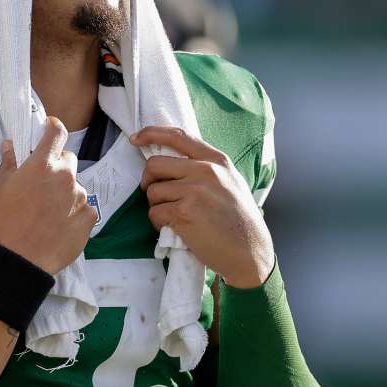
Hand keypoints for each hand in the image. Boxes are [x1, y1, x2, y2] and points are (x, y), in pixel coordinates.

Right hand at [0, 117, 94, 274]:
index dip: (54, 126)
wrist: (22, 259)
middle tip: (43, 182)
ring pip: (76, 186)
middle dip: (58, 165)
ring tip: (49, 211)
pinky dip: (76, 212)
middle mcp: (65, 176)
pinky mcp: (89, 217)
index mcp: (42, 164)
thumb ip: (8, 163)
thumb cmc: (6, 221)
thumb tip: (10, 144)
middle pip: (68, 159)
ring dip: (66, 192)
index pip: (57, 132)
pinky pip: (85, 208)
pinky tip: (61, 224)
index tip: (50, 128)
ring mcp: (80, 197)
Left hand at [131, 127, 273, 288]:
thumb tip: (175, 162)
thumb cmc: (240, 222)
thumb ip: (207, 169)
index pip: (178, 136)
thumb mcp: (231, 183)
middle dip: (148, 181)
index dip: (152, 134)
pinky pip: (155, 212)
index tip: (136, 138)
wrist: (250, 252)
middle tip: (157, 195)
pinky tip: (175, 229)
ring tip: (175, 217)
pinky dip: (159, 223)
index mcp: (217, 161)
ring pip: (153, 191)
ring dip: (157, 206)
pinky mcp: (184, 213)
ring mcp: (194, 191)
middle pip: (155, 165)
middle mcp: (205, 171)